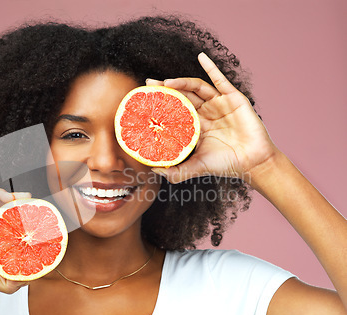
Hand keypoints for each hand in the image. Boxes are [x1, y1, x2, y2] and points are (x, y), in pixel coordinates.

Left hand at [149, 53, 277, 183]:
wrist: (253, 162)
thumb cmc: (226, 164)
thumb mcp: (197, 167)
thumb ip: (178, 172)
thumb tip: (155, 170)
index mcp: (197, 125)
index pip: (176, 110)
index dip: (162, 104)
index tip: (146, 100)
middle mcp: (206, 112)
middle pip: (183, 95)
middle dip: (166, 89)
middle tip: (149, 84)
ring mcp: (219, 104)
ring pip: (197, 88)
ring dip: (181, 82)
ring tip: (166, 81)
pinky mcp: (233, 98)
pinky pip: (220, 80)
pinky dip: (211, 67)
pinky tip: (201, 57)